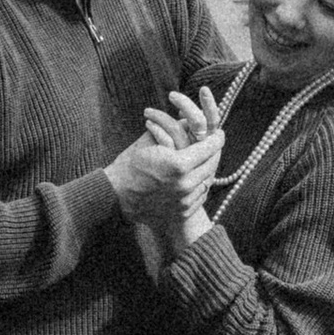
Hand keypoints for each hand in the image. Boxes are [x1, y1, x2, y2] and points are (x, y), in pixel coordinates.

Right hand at [105, 87, 221, 242]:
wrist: (114, 194)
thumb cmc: (130, 163)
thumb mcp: (152, 140)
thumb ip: (176, 130)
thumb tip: (194, 121)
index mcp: (179, 164)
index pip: (209, 148)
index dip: (217, 138)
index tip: (219, 133)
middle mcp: (185, 184)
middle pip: (212, 165)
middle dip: (214, 153)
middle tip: (215, 144)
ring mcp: (184, 201)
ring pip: (207, 181)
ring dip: (208, 169)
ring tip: (205, 160)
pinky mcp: (182, 212)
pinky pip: (200, 195)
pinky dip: (200, 185)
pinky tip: (196, 177)